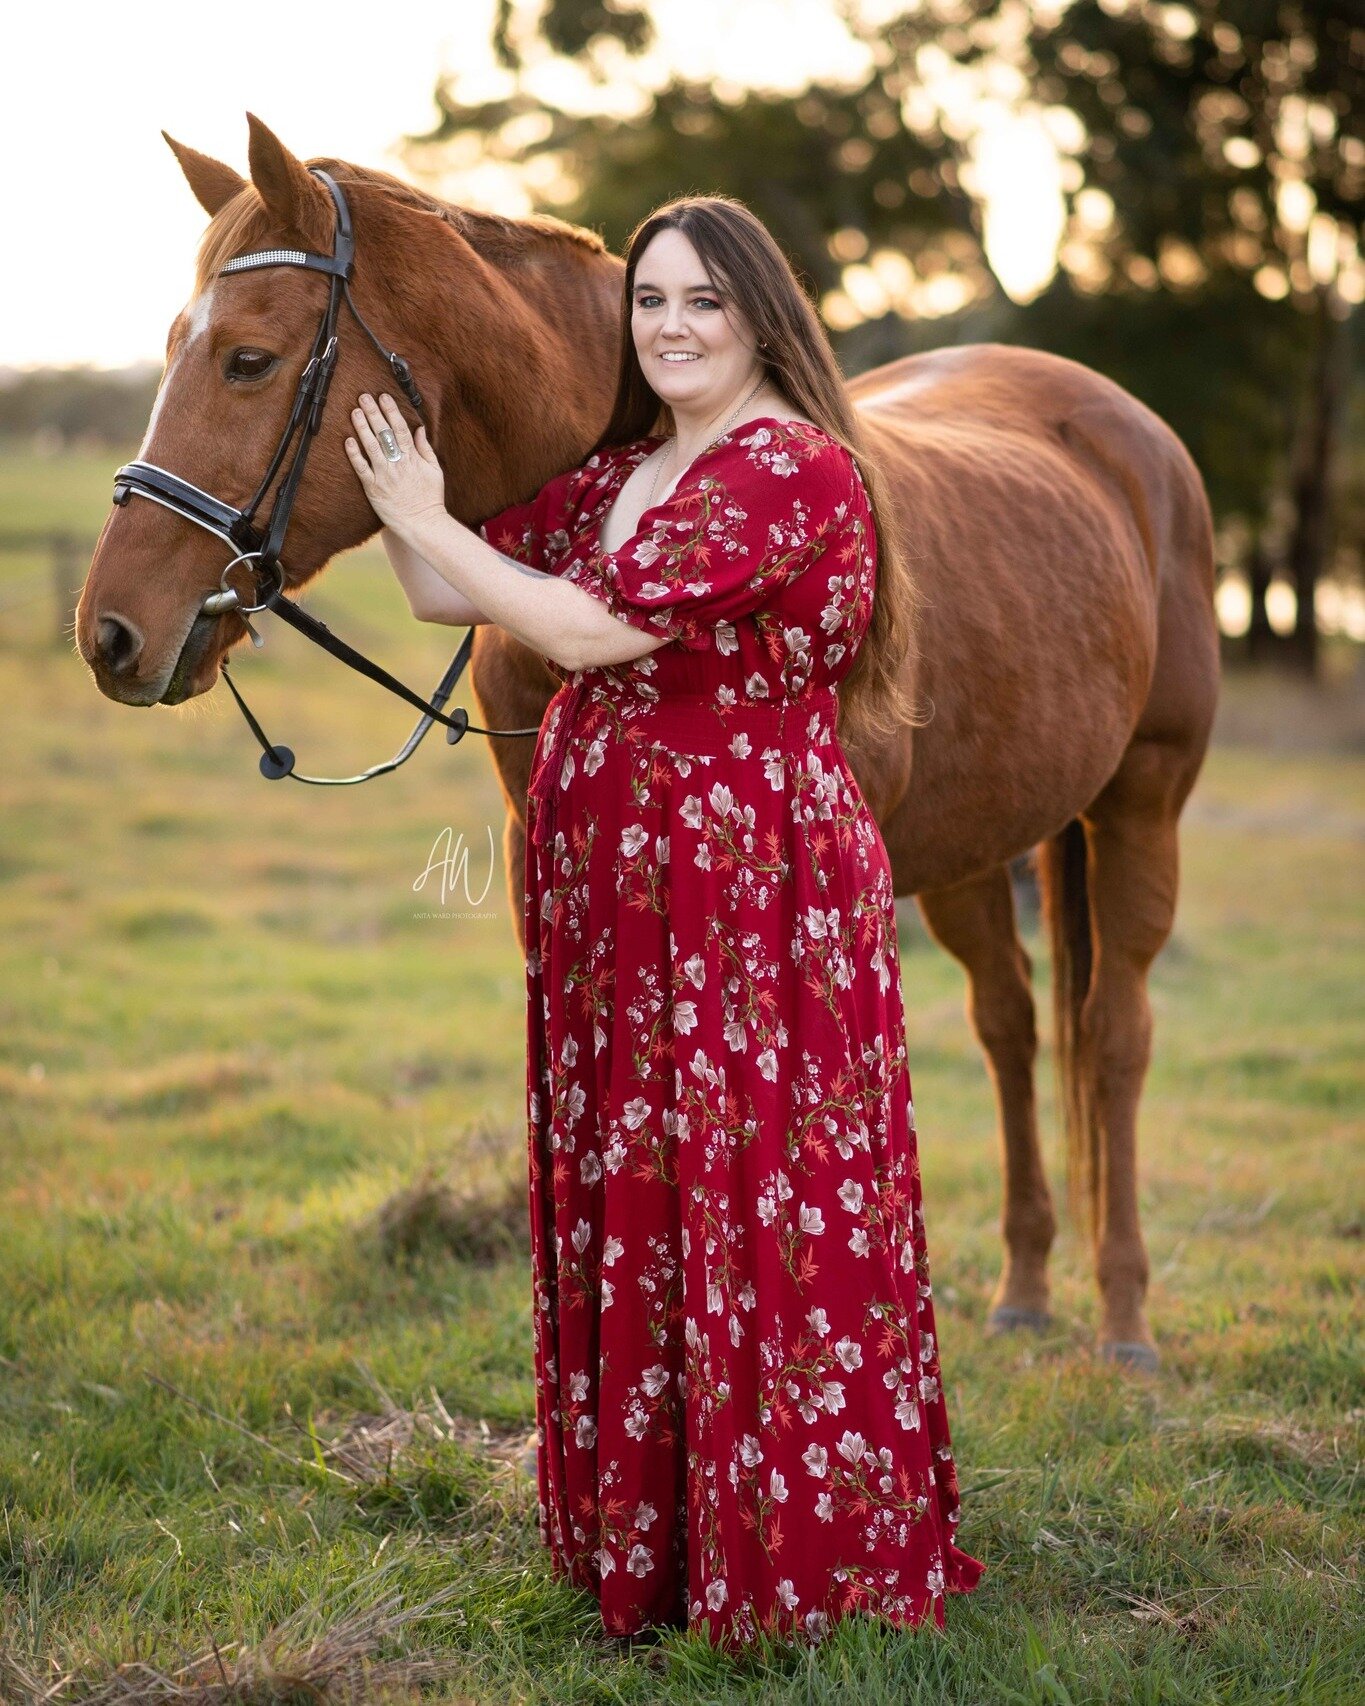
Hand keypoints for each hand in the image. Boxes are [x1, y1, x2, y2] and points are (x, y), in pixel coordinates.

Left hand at [344, 393, 445, 536]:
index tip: (383, 397)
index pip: (400, 429)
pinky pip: (361, 468)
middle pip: (384, 433)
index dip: (391, 411)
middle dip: (374, 413)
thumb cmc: (430, 498)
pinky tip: (348, 440)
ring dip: (362, 427)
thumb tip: (420, 429)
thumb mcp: (435, 471)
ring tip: (355, 411)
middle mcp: (397, 464)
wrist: (422, 523)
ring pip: (371, 446)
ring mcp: (384, 475)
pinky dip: (354, 454)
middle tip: (364, 397)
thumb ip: (425, 449)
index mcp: (412, 458)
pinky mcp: (373, 488)